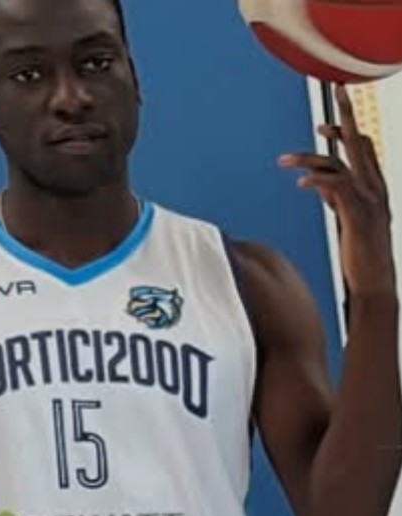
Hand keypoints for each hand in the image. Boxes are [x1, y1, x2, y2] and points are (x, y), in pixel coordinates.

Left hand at [278, 83, 395, 297]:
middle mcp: (376, 188)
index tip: (323, 123)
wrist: (374, 284)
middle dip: (346, 116)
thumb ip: (336, 197)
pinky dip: (318, 182)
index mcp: (375, 187)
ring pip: (341, 165)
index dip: (345, 130)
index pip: (364, 147)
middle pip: (360, 142)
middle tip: (335, 89)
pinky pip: (338, 189)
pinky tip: (300, 183)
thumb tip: (317, 182)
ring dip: (309, 160)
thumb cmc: (359, 254)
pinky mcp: (358, 216)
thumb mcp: (347, 219)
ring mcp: (370, 201)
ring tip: (282, 161)